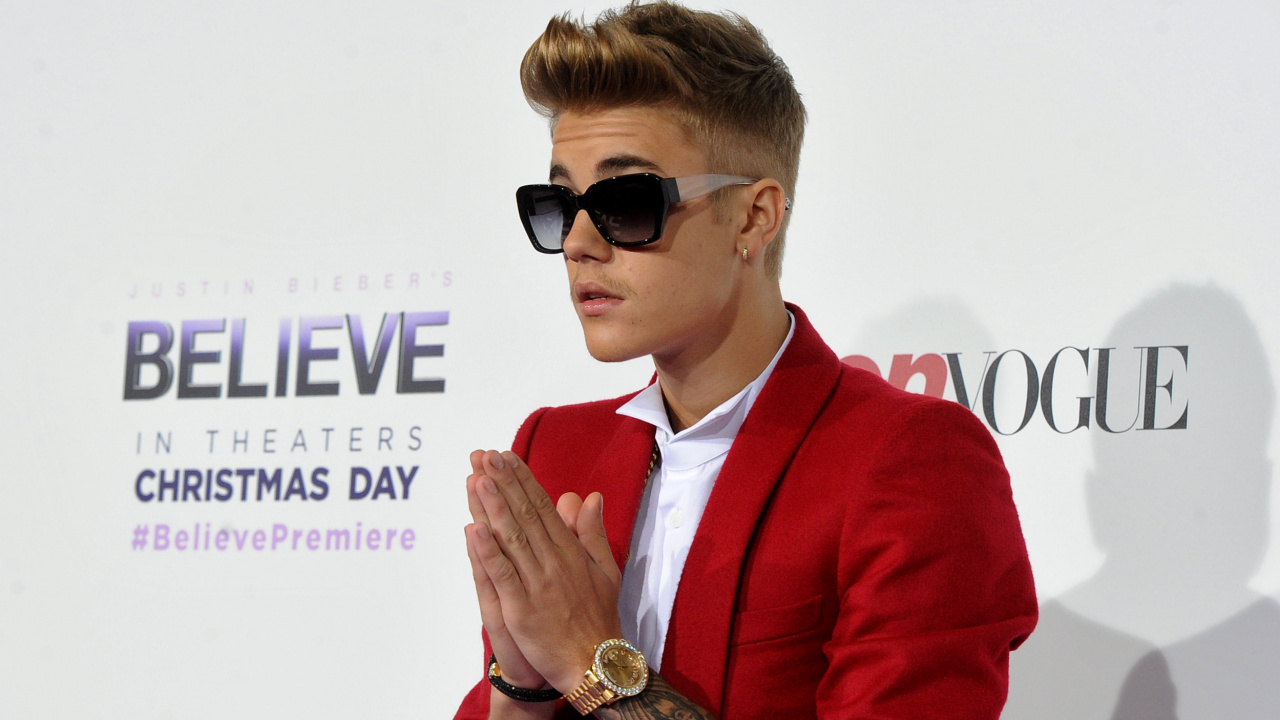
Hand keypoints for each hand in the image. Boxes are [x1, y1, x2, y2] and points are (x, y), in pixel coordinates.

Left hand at [466, 449, 621, 692]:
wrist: (595, 663)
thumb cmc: (599, 618)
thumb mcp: (605, 569)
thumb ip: (592, 532)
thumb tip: (589, 496)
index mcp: (570, 552)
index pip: (544, 507)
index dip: (523, 480)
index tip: (506, 456)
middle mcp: (553, 563)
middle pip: (525, 515)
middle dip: (504, 483)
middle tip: (485, 455)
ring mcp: (536, 585)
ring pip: (512, 539)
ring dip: (494, 507)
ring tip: (479, 478)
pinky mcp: (521, 610)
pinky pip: (502, 575)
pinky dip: (487, 552)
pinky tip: (473, 530)